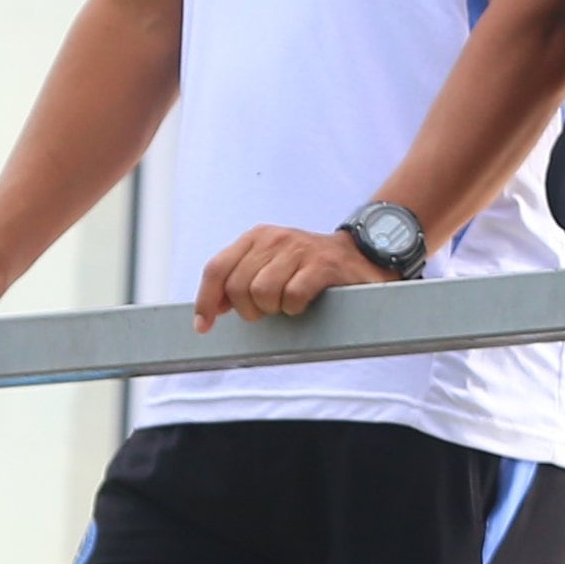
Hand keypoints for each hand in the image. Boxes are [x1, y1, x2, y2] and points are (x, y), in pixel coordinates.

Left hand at [193, 223, 391, 330]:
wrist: (361, 255)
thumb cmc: (308, 267)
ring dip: (274, 308)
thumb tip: (208, 311)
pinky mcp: (323, 264)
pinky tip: (305, 303)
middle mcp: (274, 238)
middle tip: (268, 310)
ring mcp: (299, 249)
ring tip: (287, 304)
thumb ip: (238, 281)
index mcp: (256, 237)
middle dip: (249, 309)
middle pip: (237, 287)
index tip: (204, 326)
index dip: (206, 300)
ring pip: (262, 292)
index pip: (216, 269)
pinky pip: (293, 295)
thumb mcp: (269, 265)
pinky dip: (295, 307)